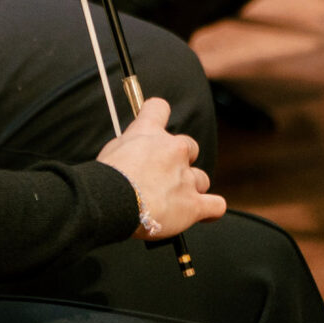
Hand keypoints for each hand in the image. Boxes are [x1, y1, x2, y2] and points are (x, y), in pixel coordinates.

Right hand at [95, 98, 223, 238]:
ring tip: (174, 202)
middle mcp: (173, 149)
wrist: (113, 201)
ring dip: (192, 188)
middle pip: (190, 147)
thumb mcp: (113, 149)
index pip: (159, 108)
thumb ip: (131, 146)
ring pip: (202, 179)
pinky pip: (216, 205)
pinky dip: (211, 210)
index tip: (155, 128)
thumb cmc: (107, 178)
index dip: (158, 117)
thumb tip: (134, 154)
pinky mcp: (194, 204)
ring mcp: (186, 176)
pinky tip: (204, 214)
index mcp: (149, 132)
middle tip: (163, 177)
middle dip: (180, 161)